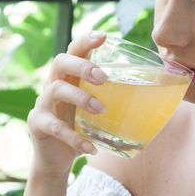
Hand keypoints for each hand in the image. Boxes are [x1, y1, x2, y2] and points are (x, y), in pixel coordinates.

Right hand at [27, 30, 109, 178]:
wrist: (55, 159)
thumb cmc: (80, 130)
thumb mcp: (96, 112)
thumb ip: (114, 101)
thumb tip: (157, 97)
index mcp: (69, 78)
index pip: (73, 51)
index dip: (85, 41)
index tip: (103, 37)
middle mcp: (52, 85)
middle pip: (60, 62)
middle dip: (82, 66)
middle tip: (103, 78)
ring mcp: (42, 104)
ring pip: (56, 90)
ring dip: (81, 98)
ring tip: (101, 110)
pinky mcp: (37, 124)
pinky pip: (54, 126)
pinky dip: (74, 137)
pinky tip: (90, 147)